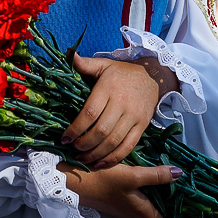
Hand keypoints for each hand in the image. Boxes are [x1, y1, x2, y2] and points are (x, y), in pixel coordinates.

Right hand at [58, 161, 179, 217]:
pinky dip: (144, 192)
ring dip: (156, 199)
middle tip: (184, 196)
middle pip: (154, 216)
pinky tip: (144, 178)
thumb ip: (155, 176)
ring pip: (144, 207)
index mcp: (139, 210)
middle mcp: (131, 211)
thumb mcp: (132, 176)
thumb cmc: (102, 181)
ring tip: (169, 186)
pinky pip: (134, 199)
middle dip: (169, 209)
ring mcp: (120, 205)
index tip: (192, 214)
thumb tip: (180, 174)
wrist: (70, 181)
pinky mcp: (112, 196)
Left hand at [62, 55, 176, 168]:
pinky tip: (100, 163)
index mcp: (108, 88)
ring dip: (96, 154)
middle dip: (84, 144)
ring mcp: (134, 116)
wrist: (153, 77)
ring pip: (113, 141)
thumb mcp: (104, 65)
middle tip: (73, 149)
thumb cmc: (122, 73)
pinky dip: (114, 158)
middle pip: (101, 131)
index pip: (90, 112)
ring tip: (82, 158)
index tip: (64, 138)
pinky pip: (128, 146)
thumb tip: (68, 54)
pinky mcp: (142, 126)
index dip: (76, 128)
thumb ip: (85, 64)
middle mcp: (121, 103)